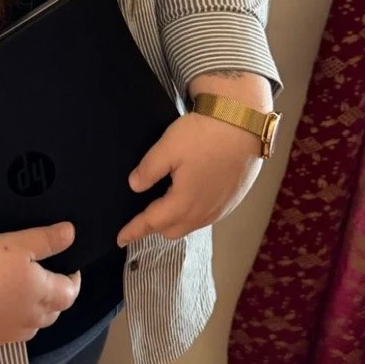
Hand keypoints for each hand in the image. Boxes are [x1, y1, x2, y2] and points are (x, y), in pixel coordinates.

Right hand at [0, 221, 81, 343]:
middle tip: (48, 274)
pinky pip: (14, 330)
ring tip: (26, 289)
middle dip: (57, 294)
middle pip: (56, 310)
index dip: (74, 278)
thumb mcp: (17, 244)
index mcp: (44, 295)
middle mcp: (33, 319)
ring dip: (38, 309)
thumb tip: (72, 233)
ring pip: (35, 323)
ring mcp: (11, 333)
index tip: (68, 264)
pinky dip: (16, 318)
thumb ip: (47, 239)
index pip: (71, 292)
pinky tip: (2, 305)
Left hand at [116, 113, 262, 246]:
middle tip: (142, 217)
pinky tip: (190, 198)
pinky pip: (206, 217)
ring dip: (175, 221)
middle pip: (172, 230)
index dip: (134, 231)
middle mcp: (203, 212)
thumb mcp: (168, 147)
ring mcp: (221, 208)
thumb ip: (149, 169)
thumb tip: (134, 186)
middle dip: (155, 228)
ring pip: (191, 225)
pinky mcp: (233, 200)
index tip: (120, 239)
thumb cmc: (204, 135)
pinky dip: (192, 214)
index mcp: (184, 203)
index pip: (152, 222)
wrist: (244, 124)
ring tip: (164, 208)